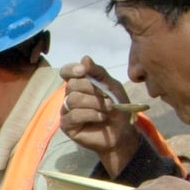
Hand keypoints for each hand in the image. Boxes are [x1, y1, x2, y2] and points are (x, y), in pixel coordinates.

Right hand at [59, 55, 142, 174]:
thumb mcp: (112, 86)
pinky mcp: (67, 125)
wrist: (123, 131)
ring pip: (73, 100)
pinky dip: (91, 114)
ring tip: (108, 109)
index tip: (83, 71)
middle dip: (93, 90)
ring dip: (94, 103)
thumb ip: (98, 72)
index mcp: (80, 84)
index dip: (71, 69)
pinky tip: (101, 117)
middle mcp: (70, 96)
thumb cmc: (118, 107)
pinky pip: (73, 115)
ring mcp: (66, 111)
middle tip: (108, 99)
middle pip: (72, 85)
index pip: (66, 72)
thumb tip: (84, 58)